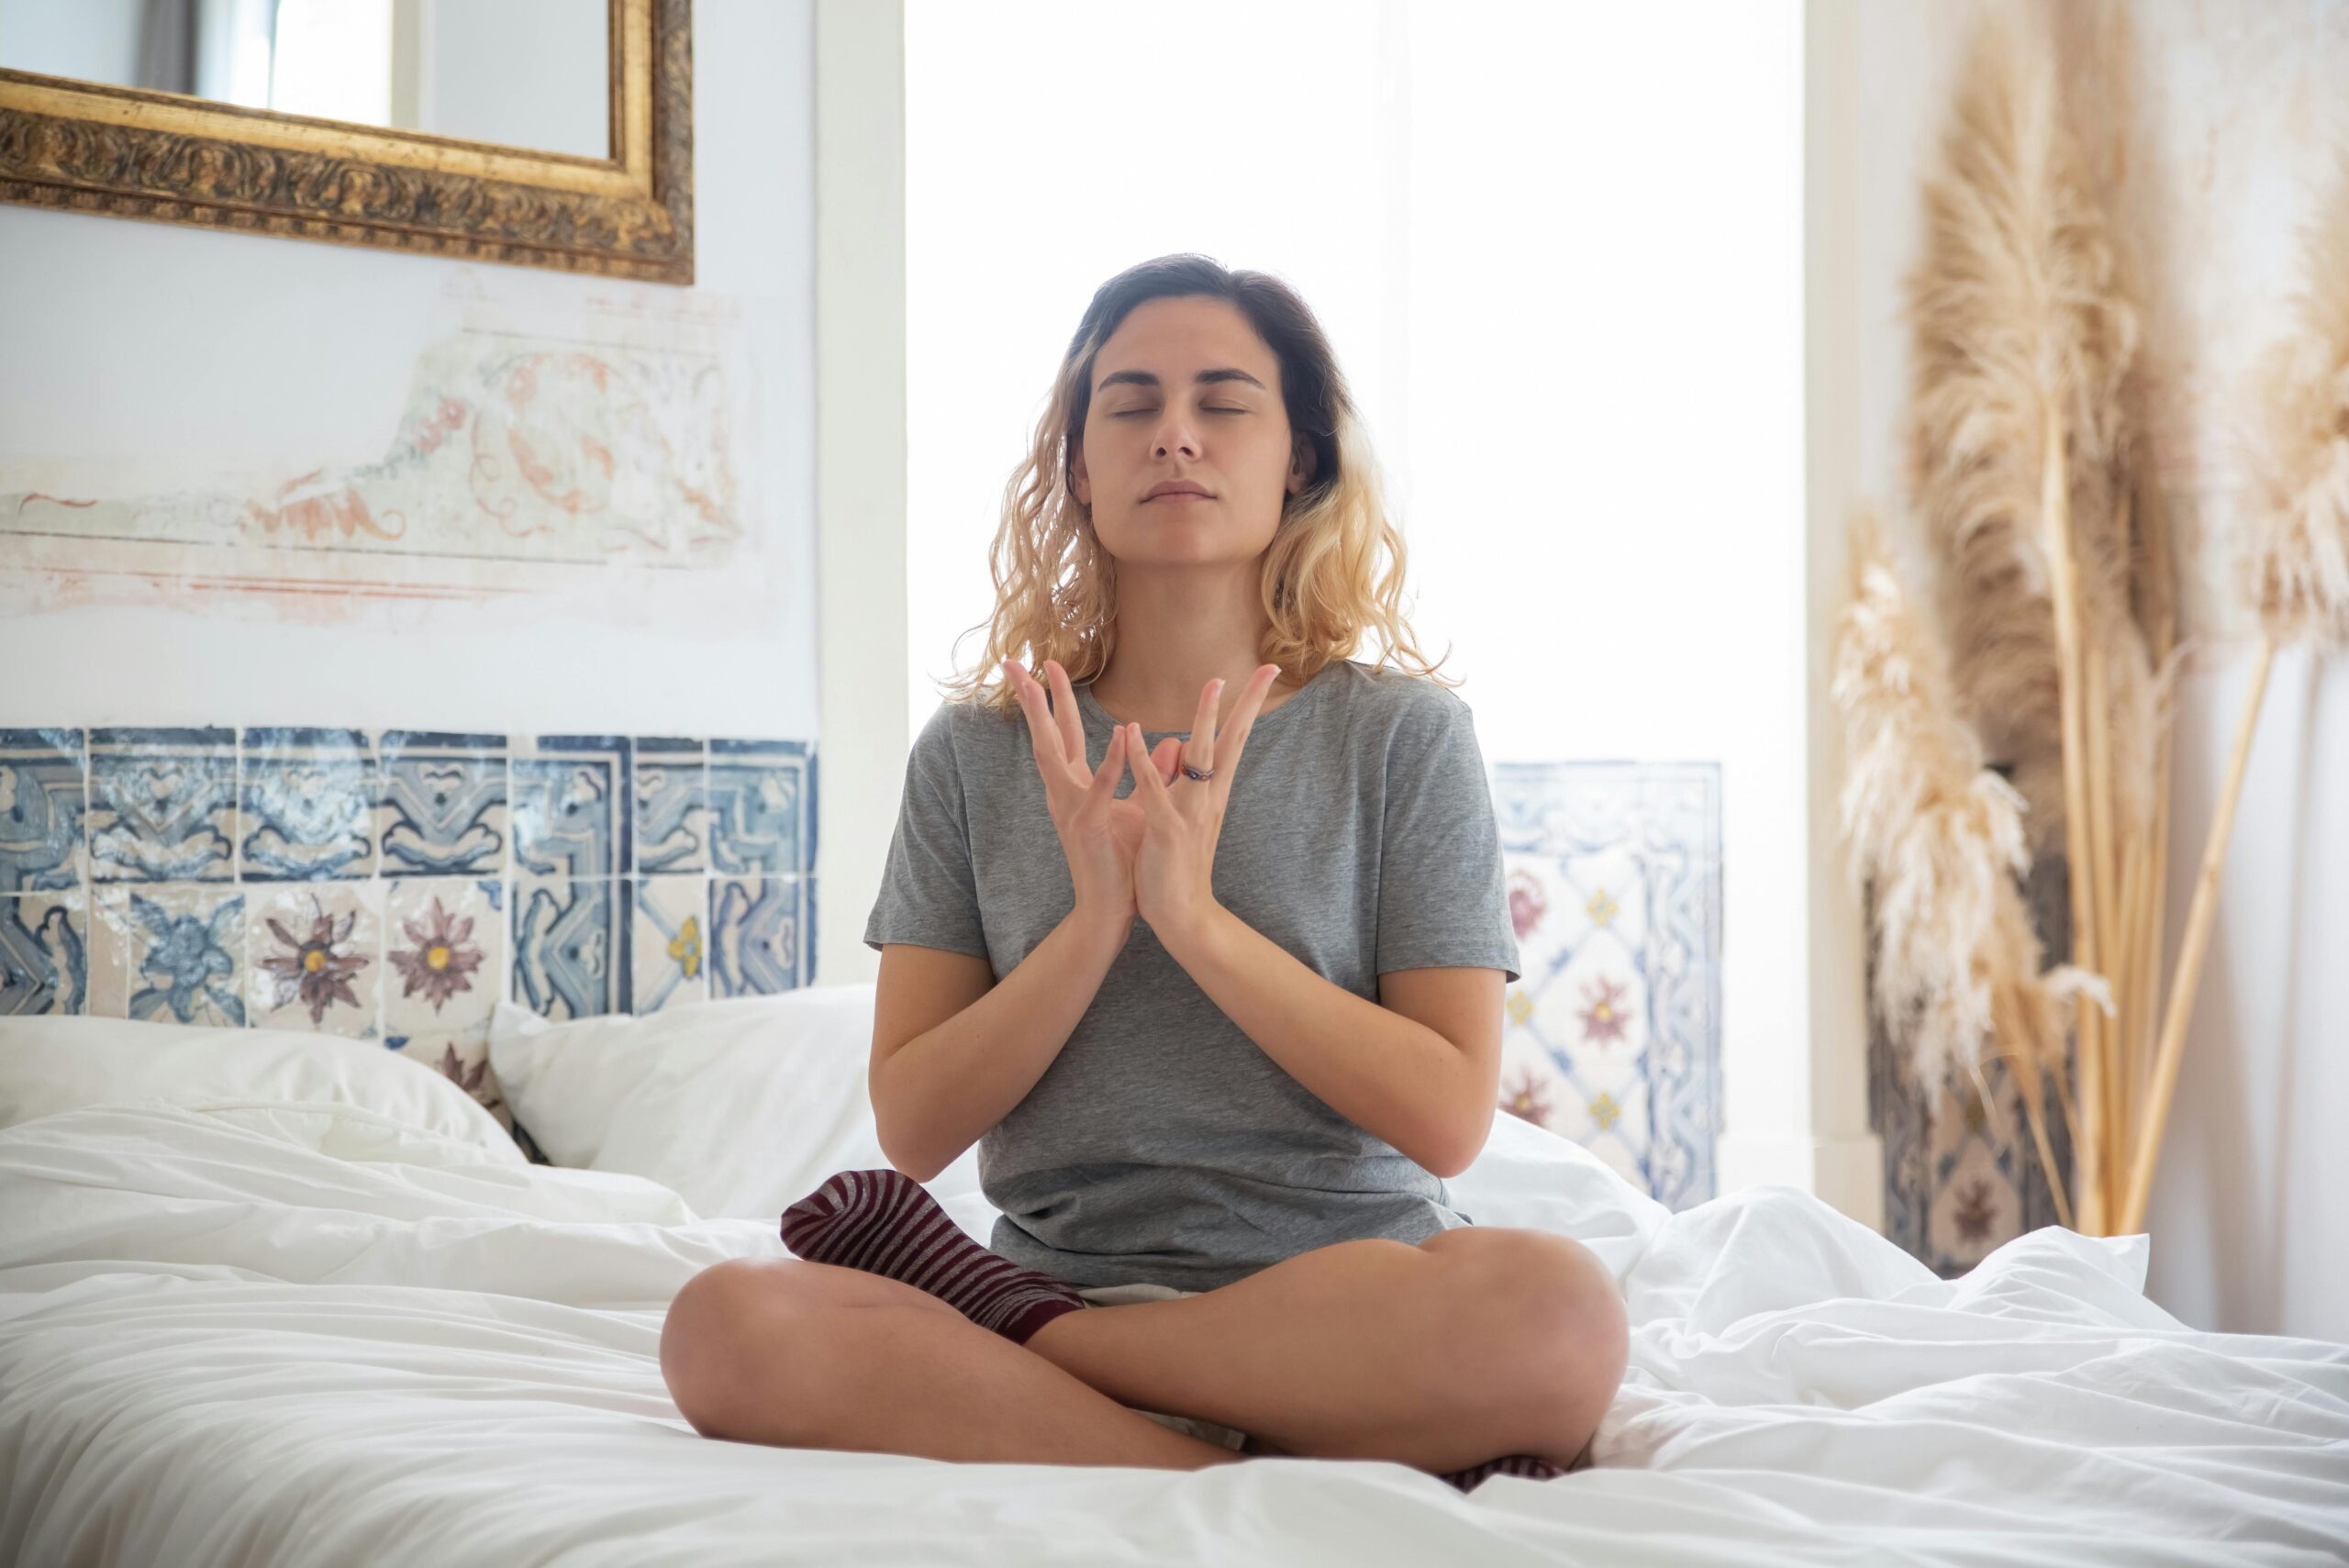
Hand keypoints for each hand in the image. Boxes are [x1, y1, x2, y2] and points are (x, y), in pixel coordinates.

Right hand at [1003, 657, 1184, 932]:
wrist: (1110, 909)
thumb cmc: (1123, 861)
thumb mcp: (1141, 809)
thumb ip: (1152, 773)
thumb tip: (1172, 741)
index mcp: (1075, 788)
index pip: (1064, 735)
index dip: (1055, 701)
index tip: (1047, 665)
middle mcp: (1066, 793)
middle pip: (1046, 735)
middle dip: (1031, 697)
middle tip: (1014, 661)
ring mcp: (1072, 808)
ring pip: (1054, 753)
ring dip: (1047, 716)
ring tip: (1039, 682)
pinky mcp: (1089, 826)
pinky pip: (1100, 788)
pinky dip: (1111, 761)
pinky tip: (1121, 733)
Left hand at [1122, 662, 1280, 943]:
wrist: (1182, 915)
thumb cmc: (1177, 864)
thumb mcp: (1180, 813)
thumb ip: (1176, 777)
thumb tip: (1175, 742)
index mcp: (1213, 792)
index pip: (1235, 739)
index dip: (1249, 705)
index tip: (1268, 671)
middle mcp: (1210, 797)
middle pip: (1234, 740)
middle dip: (1249, 703)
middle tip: (1270, 666)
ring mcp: (1192, 812)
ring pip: (1202, 757)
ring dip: (1206, 719)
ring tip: (1214, 683)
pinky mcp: (1168, 830)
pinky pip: (1155, 789)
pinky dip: (1144, 761)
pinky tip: (1134, 733)